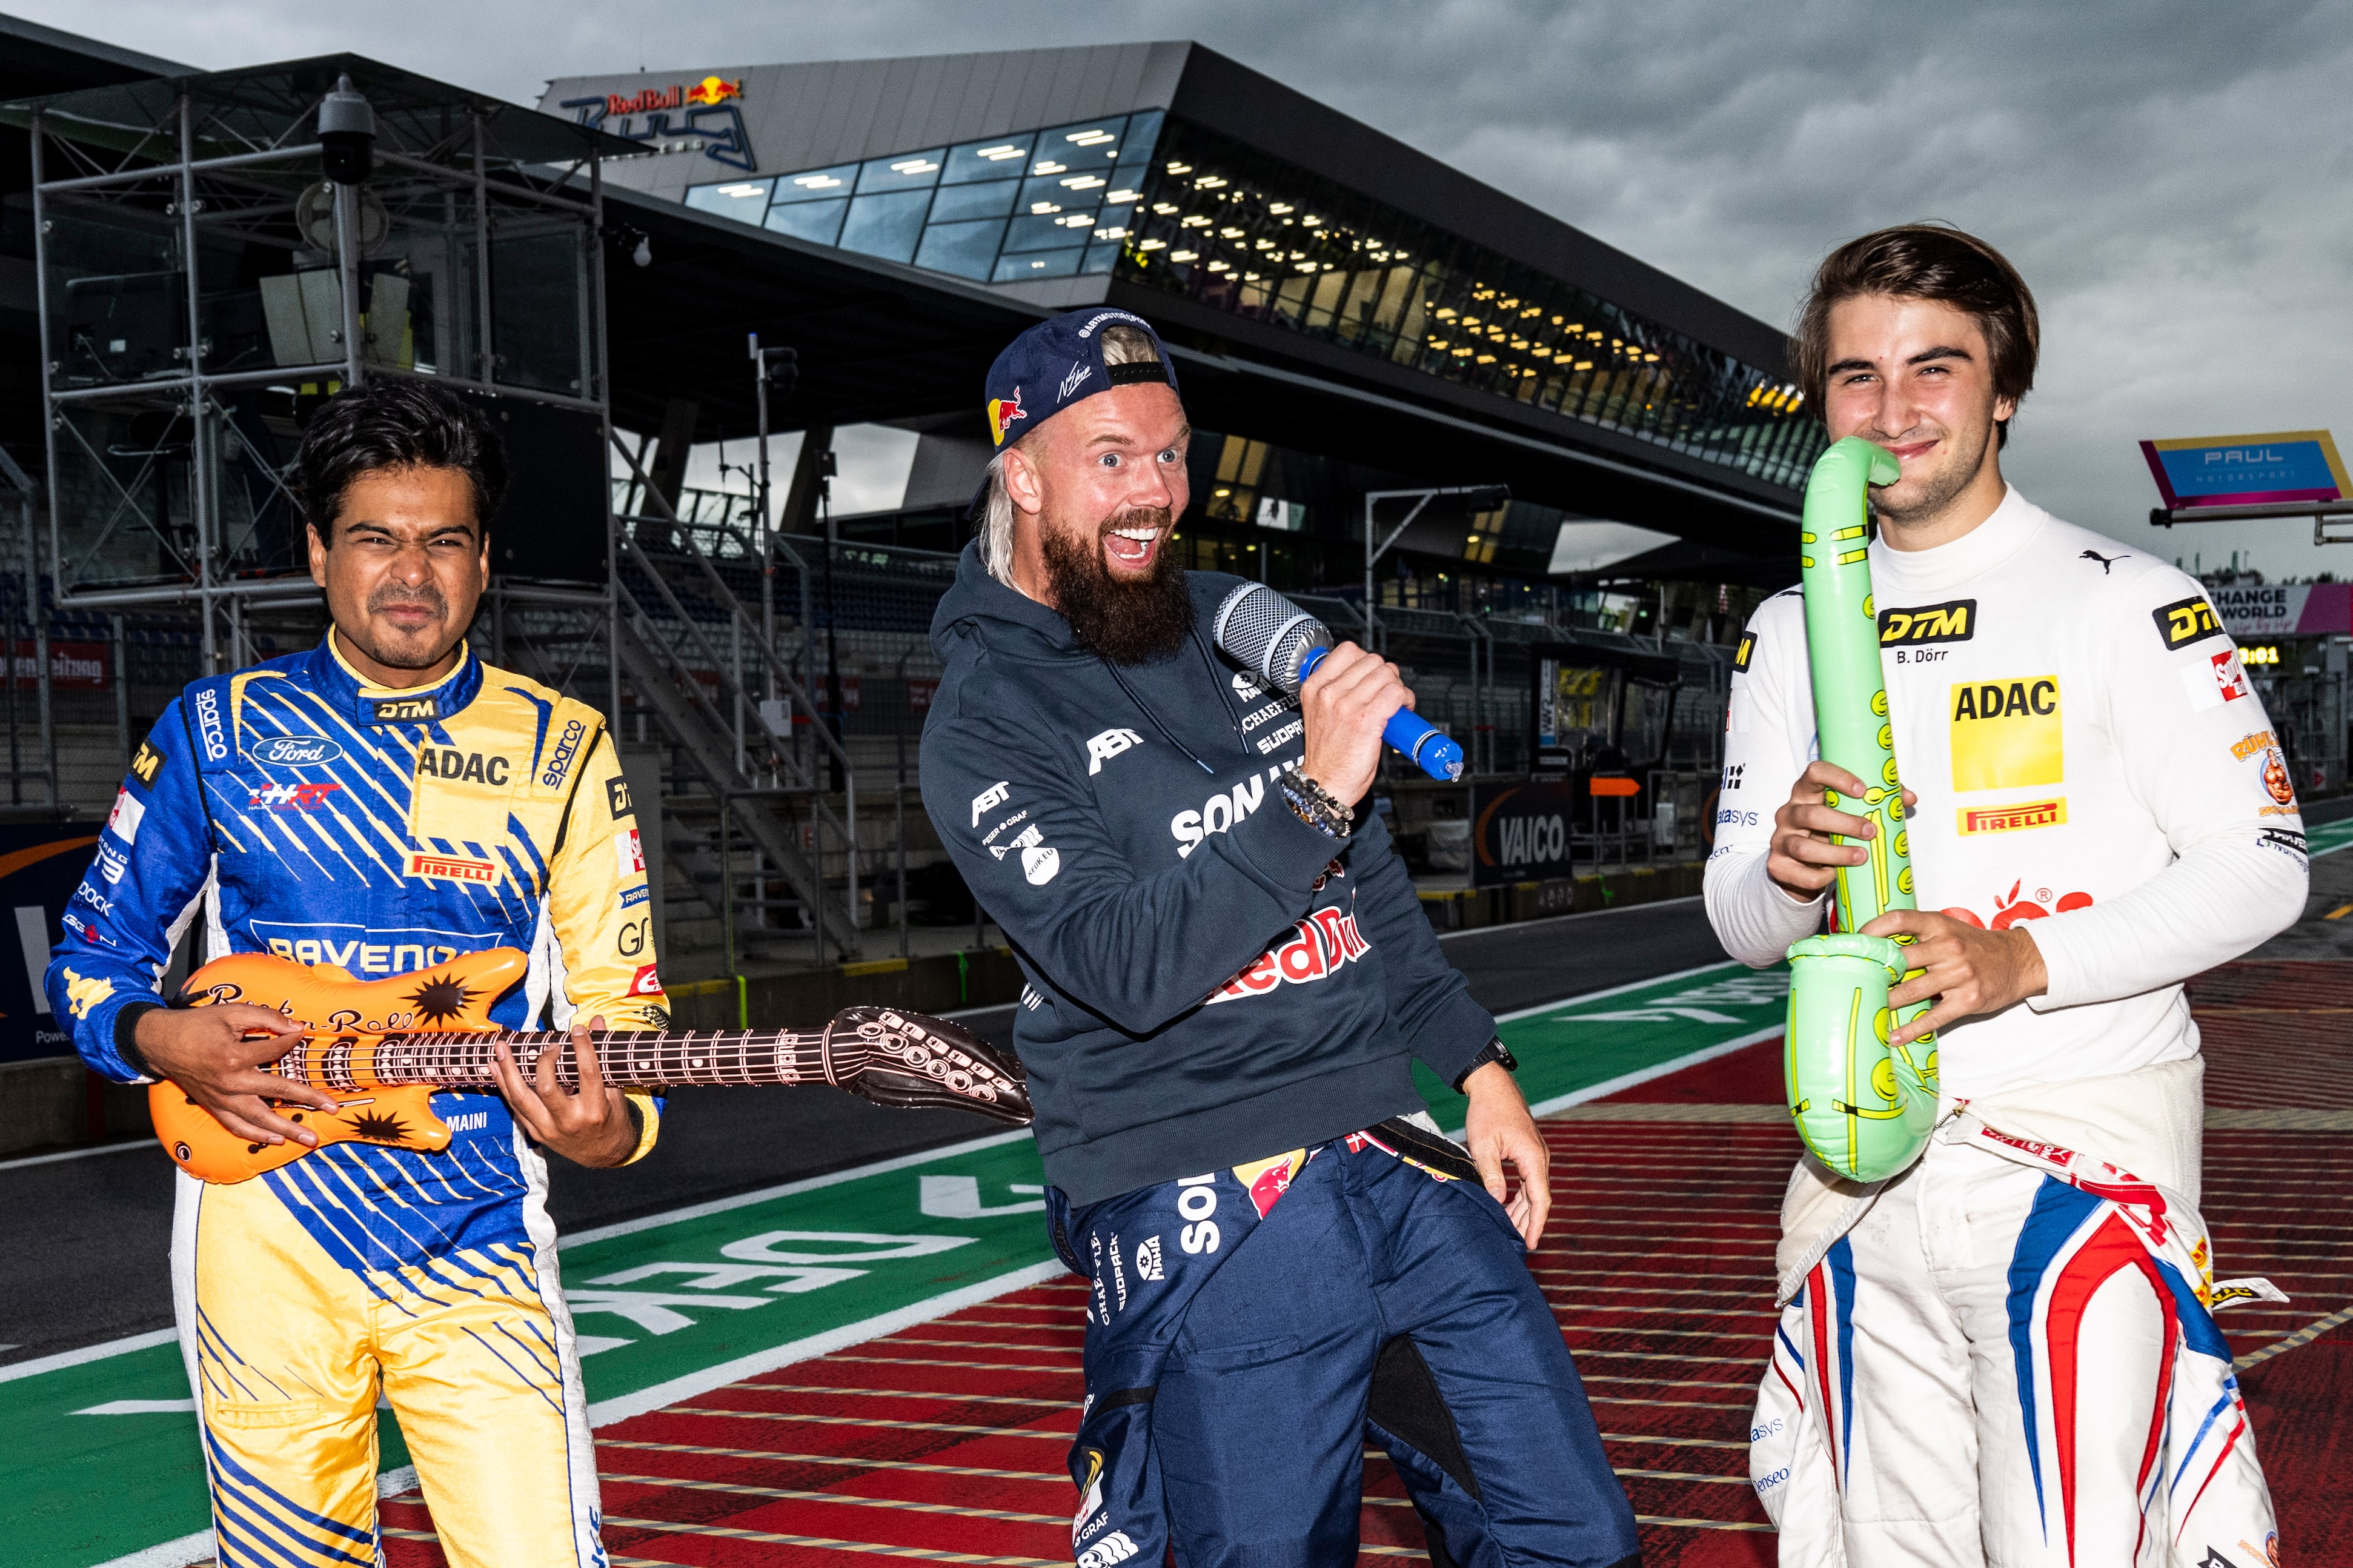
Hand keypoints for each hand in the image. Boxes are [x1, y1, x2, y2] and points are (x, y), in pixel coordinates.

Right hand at [136, 1003, 328, 1147]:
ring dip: (287, 1130)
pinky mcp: (214, 1107)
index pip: (276, 1051)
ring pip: (259, 1119)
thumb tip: (295, 1027)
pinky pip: (237, 1127)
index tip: (303, 1034)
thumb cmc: (196, 1026)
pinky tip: (275, 1140)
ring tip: (309, 1139)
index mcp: (234, 1057)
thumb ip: (266, 1017)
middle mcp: (230, 1083)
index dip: (291, 1040)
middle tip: (333, 1108)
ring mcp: (222, 1099)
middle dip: (308, 1100)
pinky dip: (257, 1135)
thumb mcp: (231, 1012)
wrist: (160, 1043)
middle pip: (277, 1092)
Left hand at [490, 1015, 638, 1167]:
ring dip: (508, 1071)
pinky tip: (495, 1067)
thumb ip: (603, 1057)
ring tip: (501, 1048)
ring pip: (522, 1098)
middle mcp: (569, 1122)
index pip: (587, 1074)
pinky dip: (505, 1085)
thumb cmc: (612, 1119)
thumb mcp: (616, 1091)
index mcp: (595, 1110)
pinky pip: (516, 1107)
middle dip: (542, 1061)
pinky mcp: (537, 1133)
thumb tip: (597, 1021)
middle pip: (547, 1087)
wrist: (604, 1155)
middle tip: (549, 1046)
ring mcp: (549, 1129)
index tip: (578, 1030)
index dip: (582, 1048)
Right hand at [1298, 642, 1412, 805]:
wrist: (1324, 785)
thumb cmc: (1326, 756)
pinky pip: (1396, 693)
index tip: (1372, 677)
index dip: (1368, 662)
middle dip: (1387, 675)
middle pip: (1373, 660)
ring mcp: (1347, 705)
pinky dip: (1405, 699)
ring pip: (1387, 675)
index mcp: (1314, 687)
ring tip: (1396, 704)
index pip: (1349, 650)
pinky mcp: (1366, 719)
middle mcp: (1329, 693)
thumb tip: (1367, 679)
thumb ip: (1336, 692)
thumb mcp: (1319, 714)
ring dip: (1398, 687)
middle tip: (1388, 693)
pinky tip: (1402, 710)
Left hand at [1462, 1062, 1547, 1246]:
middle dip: (1527, 1222)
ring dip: (1522, 1210)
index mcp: (1533, 1158)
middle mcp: (1540, 1158)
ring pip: (1532, 1191)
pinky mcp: (1528, 1152)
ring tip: (1508, 1229)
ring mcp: (1535, 1155)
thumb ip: (1491, 1174)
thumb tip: (1497, 1201)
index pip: (1540, 1199)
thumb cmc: (1487, 1112)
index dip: (1535, 1224)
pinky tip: (1507, 1207)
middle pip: (1538, 1199)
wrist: (1493, 1086)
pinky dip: (1519, 1197)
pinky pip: (1527, 1180)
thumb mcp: (1483, 1145)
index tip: (1531, 1243)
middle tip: (1514, 1243)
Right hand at [1766, 760, 1916, 900]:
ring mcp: (1780, 840)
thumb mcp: (1848, 813)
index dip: (1838, 778)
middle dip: (1844, 824)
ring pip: (1804, 847)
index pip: (1815, 772)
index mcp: (1806, 792)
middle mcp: (1788, 813)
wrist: (1800, 865)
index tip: (1863, 790)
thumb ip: (1876, 802)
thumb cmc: (1829, 831)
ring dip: (1836, 853)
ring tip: (1861, 857)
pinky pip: (1801, 874)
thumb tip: (1908, 799)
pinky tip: (1835, 875)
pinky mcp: (1777, 865)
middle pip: (1811, 814)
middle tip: (1871, 832)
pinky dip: (1822, 877)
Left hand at [1860, 909, 2047, 1047]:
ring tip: (1867, 1010)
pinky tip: (1894, 1036)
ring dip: (1886, 1003)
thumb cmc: (1974, 946)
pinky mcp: (1967, 1000)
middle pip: (1900, 959)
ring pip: (1912, 991)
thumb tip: (1877, 945)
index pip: (1898, 920)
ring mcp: (1959, 975)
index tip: (1854, 942)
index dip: (1872, 929)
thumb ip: (1918, 935)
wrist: (2018, 961)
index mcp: (1939, 926)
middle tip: (1852, 982)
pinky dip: (1911, 1029)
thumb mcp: (1948, 929)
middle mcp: (1948, 948)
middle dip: (1874, 972)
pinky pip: (1933, 1017)